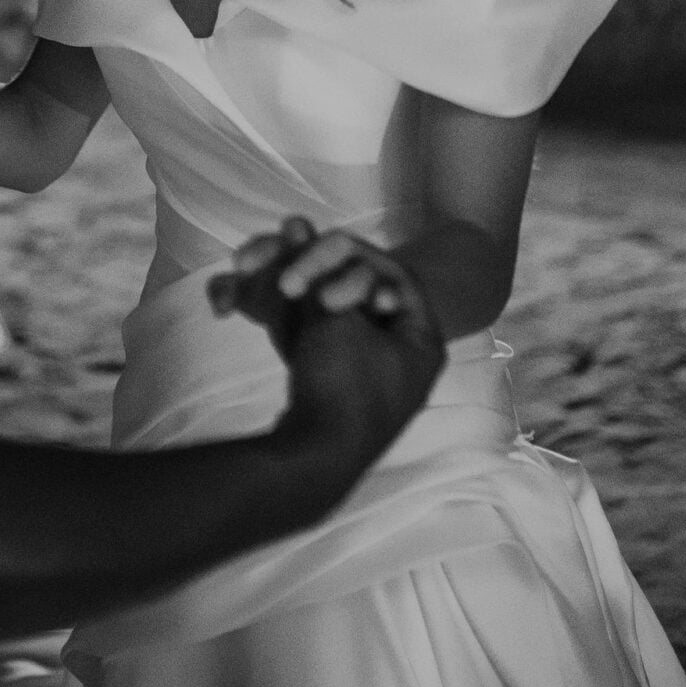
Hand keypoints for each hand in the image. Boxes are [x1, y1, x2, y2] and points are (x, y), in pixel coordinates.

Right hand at [209, 217, 444, 474]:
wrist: (312, 462)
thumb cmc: (342, 384)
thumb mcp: (334, 317)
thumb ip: (319, 272)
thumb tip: (297, 225)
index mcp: (423, 342)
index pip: (398, 277)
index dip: (357, 258)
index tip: (325, 245)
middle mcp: (405, 362)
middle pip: (363, 296)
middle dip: (319, 276)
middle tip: (292, 270)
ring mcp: (371, 381)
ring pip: (334, 320)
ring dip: (300, 299)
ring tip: (269, 288)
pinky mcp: (337, 394)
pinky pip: (318, 345)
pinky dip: (294, 326)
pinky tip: (262, 316)